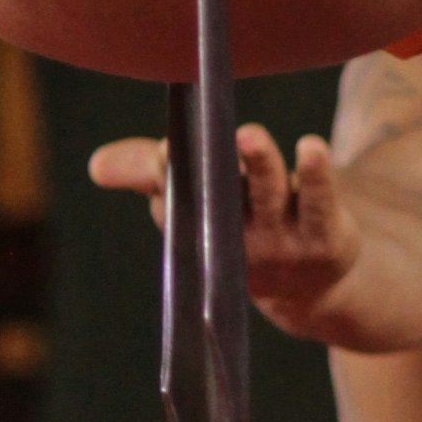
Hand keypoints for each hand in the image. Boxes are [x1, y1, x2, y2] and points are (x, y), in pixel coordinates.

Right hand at [86, 121, 363, 338]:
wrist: (316, 285)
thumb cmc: (243, 226)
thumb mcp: (198, 203)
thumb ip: (149, 175)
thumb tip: (96, 165)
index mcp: (200, 230)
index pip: (176, 207)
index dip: (168, 178)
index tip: (162, 150)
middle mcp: (237, 238)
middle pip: (220, 201)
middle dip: (208, 174)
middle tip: (193, 146)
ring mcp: (283, 238)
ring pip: (268, 195)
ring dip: (260, 164)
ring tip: (249, 135)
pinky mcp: (325, 234)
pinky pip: (319, 201)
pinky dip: (314, 173)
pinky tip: (310, 147)